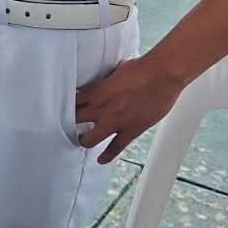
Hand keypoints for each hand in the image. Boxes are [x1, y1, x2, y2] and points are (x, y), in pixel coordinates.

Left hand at [73, 51, 190, 164]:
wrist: (163, 75)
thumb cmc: (142, 68)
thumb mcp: (115, 71)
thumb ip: (107, 80)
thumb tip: (105, 80)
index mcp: (96, 91)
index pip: (71, 102)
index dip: (66, 105)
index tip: (65, 107)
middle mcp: (101, 108)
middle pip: (74, 121)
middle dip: (70, 123)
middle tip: (68, 125)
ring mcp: (115, 121)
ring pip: (89, 139)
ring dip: (84, 140)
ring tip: (82, 140)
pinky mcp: (130, 130)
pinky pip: (115, 148)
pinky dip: (107, 155)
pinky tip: (101, 160)